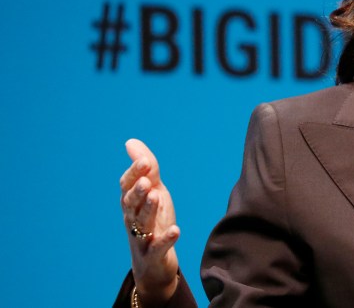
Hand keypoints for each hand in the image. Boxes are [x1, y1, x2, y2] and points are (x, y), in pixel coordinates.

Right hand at [120, 139, 179, 303]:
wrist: (154, 261)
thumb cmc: (153, 221)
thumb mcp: (154, 192)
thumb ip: (147, 170)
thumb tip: (130, 142)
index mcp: (132, 202)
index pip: (127, 186)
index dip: (135, 173)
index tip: (145, 161)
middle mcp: (132, 218)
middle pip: (131, 203)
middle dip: (138, 191)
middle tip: (147, 181)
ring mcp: (141, 237)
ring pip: (142, 222)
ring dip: (149, 210)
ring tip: (157, 196)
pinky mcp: (152, 254)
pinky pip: (157, 247)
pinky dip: (165, 239)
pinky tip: (175, 230)